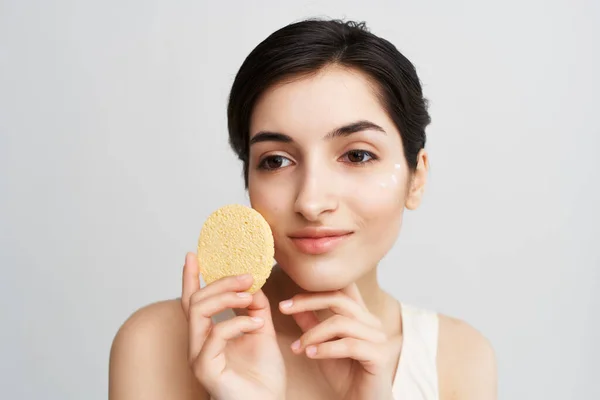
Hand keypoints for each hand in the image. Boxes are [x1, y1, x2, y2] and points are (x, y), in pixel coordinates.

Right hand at [181, 253, 285, 399]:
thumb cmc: (264, 376)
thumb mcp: (262, 332)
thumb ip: (255, 308)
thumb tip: (251, 284)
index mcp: (208, 335)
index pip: (194, 301)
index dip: (191, 278)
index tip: (193, 255)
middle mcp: (198, 344)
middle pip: (196, 300)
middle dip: (221, 282)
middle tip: (247, 276)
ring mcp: (198, 356)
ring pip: (199, 312)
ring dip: (226, 297)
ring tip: (250, 296)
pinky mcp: (205, 368)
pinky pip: (215, 335)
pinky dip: (237, 323)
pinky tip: (258, 324)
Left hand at [279, 284, 400, 399]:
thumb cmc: (345, 374)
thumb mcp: (322, 345)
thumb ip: (311, 324)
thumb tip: (292, 305)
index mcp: (361, 315)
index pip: (339, 290)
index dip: (313, 290)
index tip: (286, 301)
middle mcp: (372, 322)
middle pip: (339, 300)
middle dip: (308, 302)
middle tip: (284, 309)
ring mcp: (378, 338)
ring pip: (341, 323)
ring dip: (314, 333)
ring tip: (299, 346)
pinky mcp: (380, 356)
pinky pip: (349, 345)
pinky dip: (326, 349)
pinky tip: (311, 354)